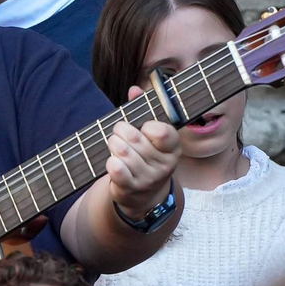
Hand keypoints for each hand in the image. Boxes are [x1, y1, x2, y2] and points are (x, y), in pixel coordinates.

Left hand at [106, 85, 182, 215]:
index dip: (146, 126)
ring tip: (115, 146)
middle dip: (120, 131)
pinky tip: (113, 162)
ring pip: (122, 152)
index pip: (161, 131)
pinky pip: (116, 169)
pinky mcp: (132, 189)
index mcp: (173, 147)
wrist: (143, 196)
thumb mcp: (148, 135)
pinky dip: (111, 162)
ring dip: (113, 145)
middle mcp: (165, 164)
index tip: (143, 127)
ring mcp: (149, 178)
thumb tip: (134, 90)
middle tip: (119, 132)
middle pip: (134, 138)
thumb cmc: (144, 157)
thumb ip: (142, 110)